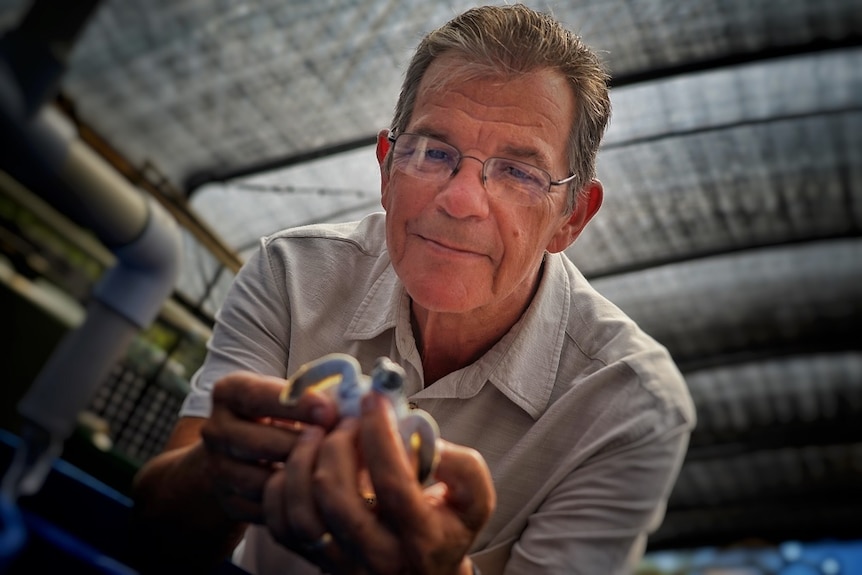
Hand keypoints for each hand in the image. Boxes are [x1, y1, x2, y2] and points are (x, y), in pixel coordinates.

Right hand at [200, 370, 339, 523]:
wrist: (242, 454)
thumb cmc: (280, 416)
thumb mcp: (289, 397)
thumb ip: (314, 395)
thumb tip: (353, 403)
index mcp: (230, 391)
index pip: (258, 396)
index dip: (296, 405)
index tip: (330, 411)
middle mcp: (215, 429)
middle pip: (258, 442)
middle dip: (303, 445)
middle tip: (338, 445)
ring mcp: (217, 468)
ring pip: (260, 480)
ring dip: (299, 476)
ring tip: (330, 469)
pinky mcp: (228, 502)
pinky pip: (263, 507)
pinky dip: (292, 503)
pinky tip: (316, 493)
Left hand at [263, 392, 495, 574]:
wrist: (426, 572)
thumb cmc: (448, 522)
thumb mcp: (474, 496)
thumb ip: (460, 465)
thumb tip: (418, 435)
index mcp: (422, 538)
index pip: (392, 483)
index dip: (379, 435)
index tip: (374, 399)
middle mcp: (378, 557)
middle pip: (336, 496)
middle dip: (337, 443)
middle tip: (347, 419)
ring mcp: (341, 563)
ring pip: (302, 512)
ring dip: (303, 461)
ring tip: (318, 433)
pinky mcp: (315, 560)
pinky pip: (281, 524)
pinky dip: (282, 487)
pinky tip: (302, 463)